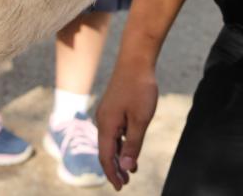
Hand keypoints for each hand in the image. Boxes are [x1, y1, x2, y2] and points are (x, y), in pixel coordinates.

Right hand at [96, 65, 159, 189]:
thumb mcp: (140, 119)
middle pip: (106, 150)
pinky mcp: (113, 107)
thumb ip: (133, 144)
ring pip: (110, 141)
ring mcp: (107, 113)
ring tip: (130, 171)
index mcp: (106, 125)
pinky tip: (130, 146)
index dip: (112, 174)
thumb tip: (126, 168)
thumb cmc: (140, 88)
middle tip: (125, 184)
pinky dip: (121, 142)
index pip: (106, 157)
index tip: (120, 188)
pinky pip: (114, 130)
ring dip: (119, 156)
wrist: (136, 59)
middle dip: (115, 168)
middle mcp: (102, 120)